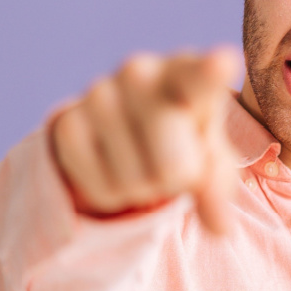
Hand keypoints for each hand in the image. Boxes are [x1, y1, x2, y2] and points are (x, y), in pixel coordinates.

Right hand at [50, 46, 241, 233]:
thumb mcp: (210, 157)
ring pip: (135, 182)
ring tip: (140, 159)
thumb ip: (218, 186)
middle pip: (173, 167)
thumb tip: (220, 227)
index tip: (223, 63)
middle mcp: (141, 72)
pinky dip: (111, 193)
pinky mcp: (66, 122)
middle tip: (172, 162)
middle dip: (176, 181)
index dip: (212, 72)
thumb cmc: (184, 137)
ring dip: (142, 188)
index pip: (201, 77)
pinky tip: (111, 164)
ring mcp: (99, 94)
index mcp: (187, 74)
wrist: (125, 127)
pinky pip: (100, 188)